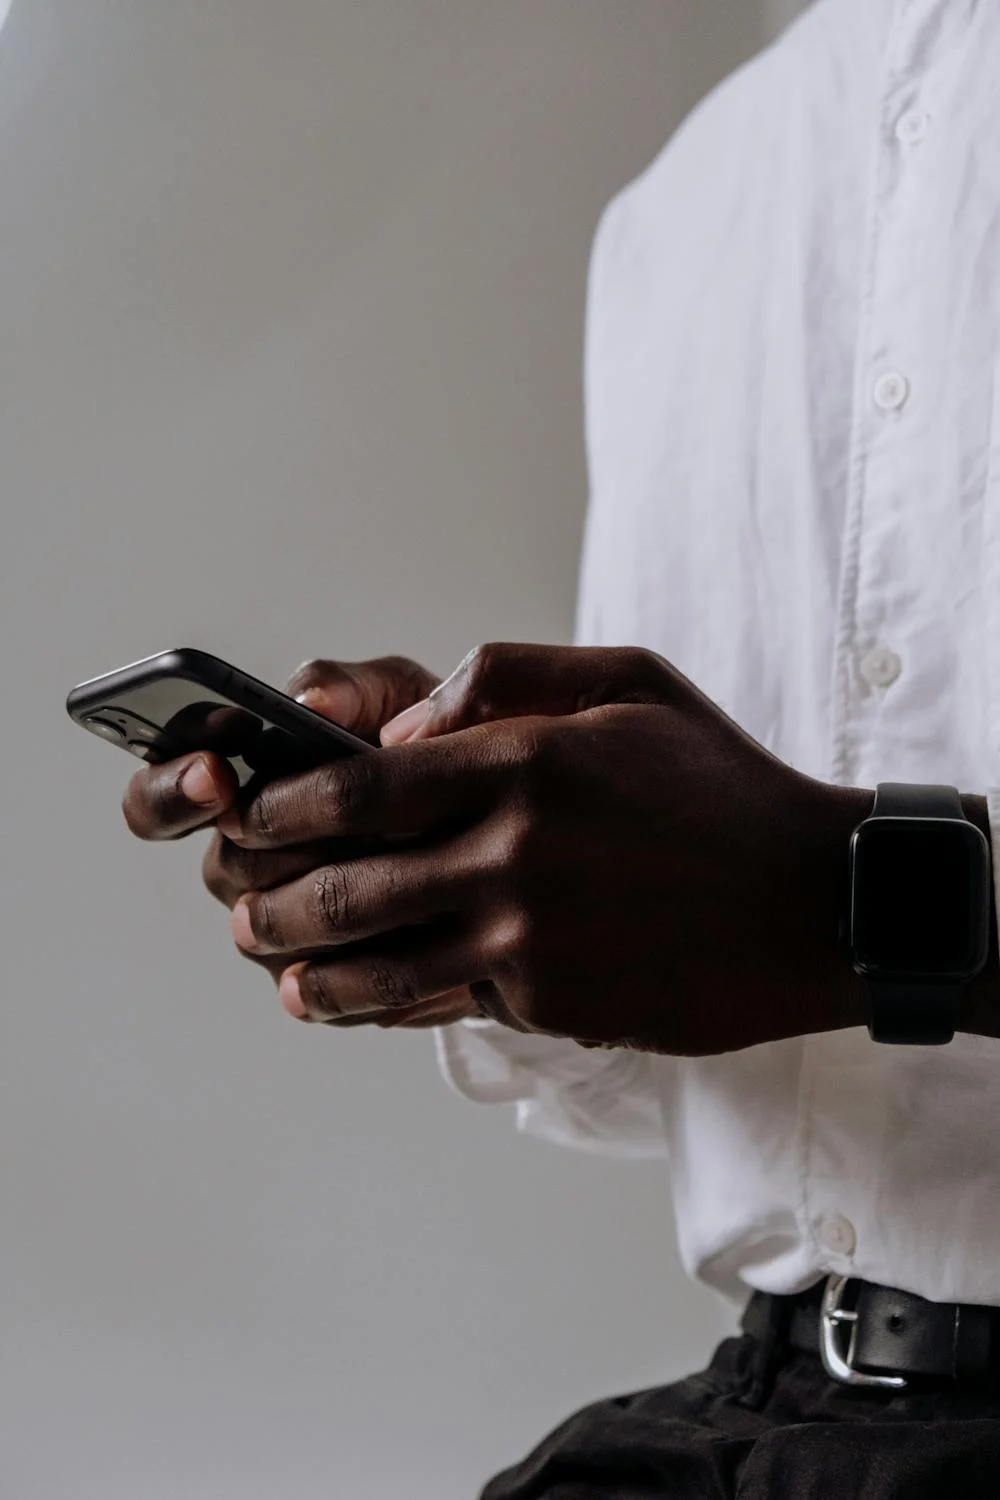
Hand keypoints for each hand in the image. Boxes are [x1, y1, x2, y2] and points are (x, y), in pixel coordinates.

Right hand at [121, 655, 478, 1028]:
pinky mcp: (331, 989)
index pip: (157, 801)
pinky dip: (378, 954)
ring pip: (275, 933)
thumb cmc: (432, 746)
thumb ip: (348, 689)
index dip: (171, 791)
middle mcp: (247, 865)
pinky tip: (430, 923)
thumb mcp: (397, 699)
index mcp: (237, 790)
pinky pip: (330, 989)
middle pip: (226, 869)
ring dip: (339, 896)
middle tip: (347, 824)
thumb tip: (308, 704)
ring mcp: (283, 933)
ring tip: (408, 861)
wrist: (506, 823)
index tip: (215, 773)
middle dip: (286, 845)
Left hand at [220, 643, 871, 1054]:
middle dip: (276, 897)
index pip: (364, 787)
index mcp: (526, 762)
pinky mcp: (554, 1004)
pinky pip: (449, 1004)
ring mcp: (532, 940)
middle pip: (350, 885)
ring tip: (281, 968)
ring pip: (382, 966)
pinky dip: (393, 1005)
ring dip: (313, 970)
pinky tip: (358, 1003)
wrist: (814, 902)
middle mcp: (517, 854)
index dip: (288, 804)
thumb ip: (506, 678)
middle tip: (243, 901)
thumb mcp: (628, 683)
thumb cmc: (719, 784)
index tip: (257, 813)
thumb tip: (403, 726)